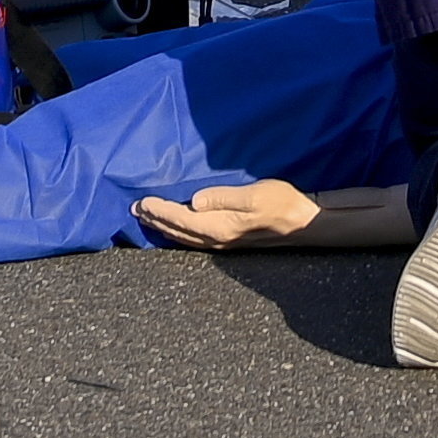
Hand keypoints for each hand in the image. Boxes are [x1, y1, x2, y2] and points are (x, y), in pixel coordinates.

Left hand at [134, 181, 326, 250]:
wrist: (302, 223)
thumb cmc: (282, 204)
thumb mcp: (255, 195)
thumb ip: (224, 197)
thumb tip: (195, 201)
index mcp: (220, 226)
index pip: (181, 218)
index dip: (160, 210)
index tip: (141, 202)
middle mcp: (217, 238)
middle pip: (177, 231)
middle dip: (155, 220)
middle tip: (135, 211)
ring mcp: (222, 242)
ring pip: (184, 237)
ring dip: (164, 227)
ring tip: (148, 219)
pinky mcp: (228, 239)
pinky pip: (194, 238)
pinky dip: (178, 232)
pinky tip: (176, 228)